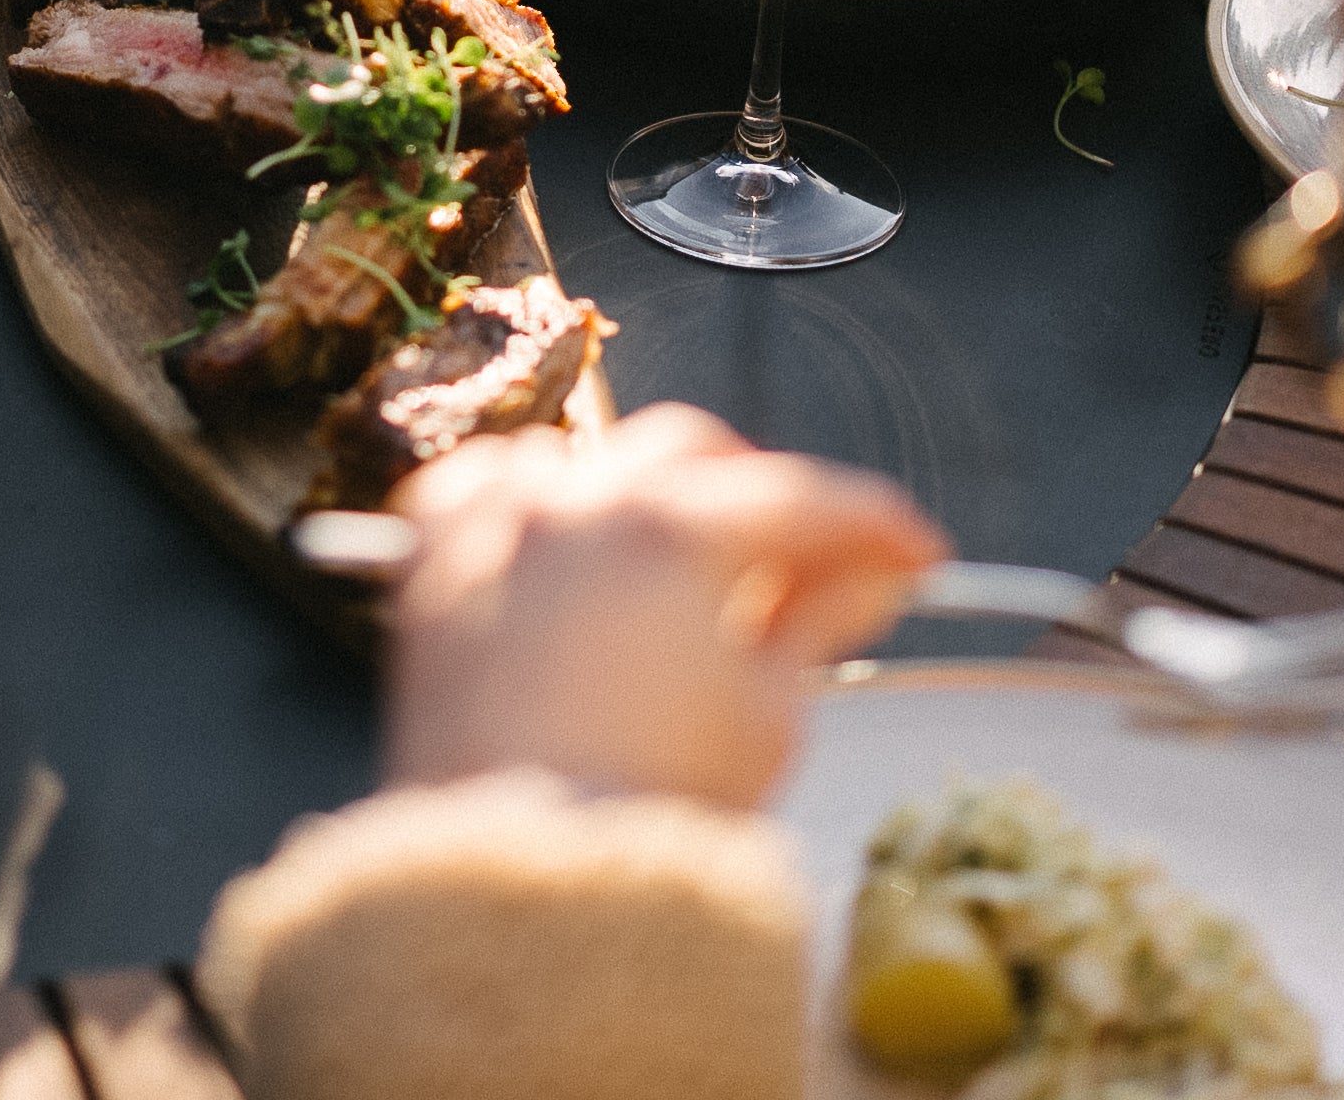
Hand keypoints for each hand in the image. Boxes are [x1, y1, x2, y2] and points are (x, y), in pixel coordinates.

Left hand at [382, 404, 944, 808]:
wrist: (516, 888)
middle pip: (696, 454)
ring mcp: (496, 526)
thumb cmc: (650, 814)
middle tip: (805, 566)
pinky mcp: (431, 565)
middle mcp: (577, 503)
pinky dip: (534, 499)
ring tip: (687, 571)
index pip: (803, 500)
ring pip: (589, 456)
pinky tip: (570, 547)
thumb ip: (816, 620)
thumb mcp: (767, 717)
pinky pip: (485, 486)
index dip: (875, 525)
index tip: (911, 553)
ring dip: (648, 493)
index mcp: (671, 534)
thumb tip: (863, 576)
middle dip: (760, 498)